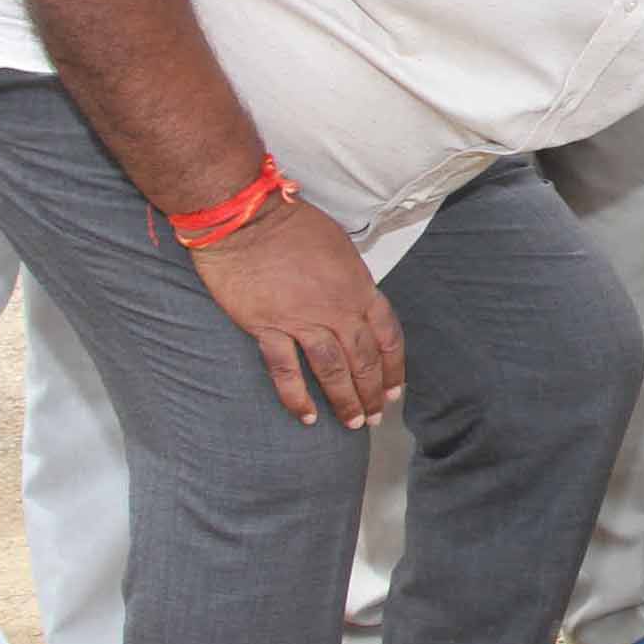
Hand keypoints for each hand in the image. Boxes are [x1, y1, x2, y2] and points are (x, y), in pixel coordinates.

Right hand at [188, 194, 404, 426]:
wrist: (248, 219)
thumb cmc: (294, 225)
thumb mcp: (340, 248)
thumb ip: (352, 282)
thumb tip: (358, 304)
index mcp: (359, 288)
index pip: (387, 336)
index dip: (394, 367)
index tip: (396, 390)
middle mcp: (337, 309)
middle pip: (363, 359)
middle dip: (372, 392)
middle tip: (375, 416)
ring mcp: (302, 320)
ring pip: (332, 370)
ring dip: (345, 400)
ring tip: (352, 424)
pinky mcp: (267, 328)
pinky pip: (286, 371)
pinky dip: (297, 397)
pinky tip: (306, 417)